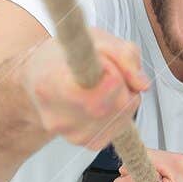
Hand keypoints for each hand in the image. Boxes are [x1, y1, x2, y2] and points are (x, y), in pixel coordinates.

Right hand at [23, 28, 149, 149]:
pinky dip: (122, 111)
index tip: (106, 63)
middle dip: (124, 83)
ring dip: (125, 97)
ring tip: (105, 83)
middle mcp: (58, 118)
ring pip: (122, 117)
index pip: (93, 93)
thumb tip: (143, 85)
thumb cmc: (64, 56)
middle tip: (109, 69)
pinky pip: (120, 127)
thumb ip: (123, 55)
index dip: (112, 76)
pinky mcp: (88, 143)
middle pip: (114, 105)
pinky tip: (107, 99)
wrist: (40, 79)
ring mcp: (72, 135)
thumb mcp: (92, 38)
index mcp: (50, 85)